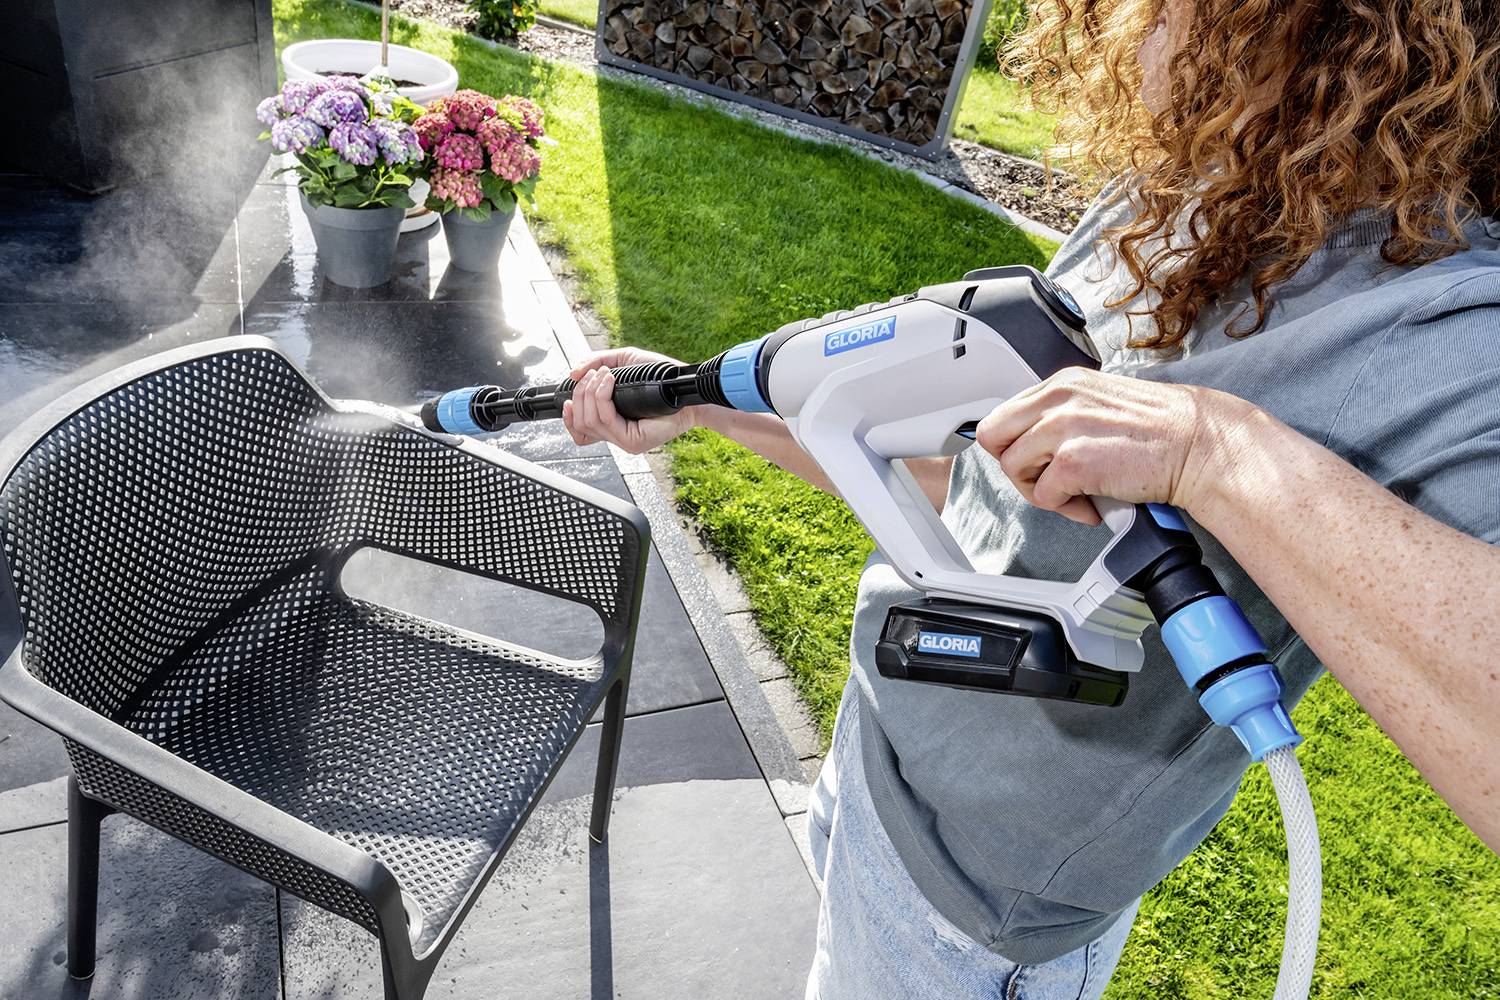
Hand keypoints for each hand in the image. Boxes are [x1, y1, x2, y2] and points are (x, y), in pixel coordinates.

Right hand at [561, 347, 700, 453]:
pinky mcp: (632, 441)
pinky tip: (609, 381)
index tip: (566, 400)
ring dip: (591, 392)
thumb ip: (596, 362)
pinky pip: (606, 419)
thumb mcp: (623, 361)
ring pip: (589, 421)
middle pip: (580, 423)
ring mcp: (624, 440)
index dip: (568, 417)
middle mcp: (616, 434)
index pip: (580, 432)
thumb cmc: (660, 376)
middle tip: (593, 375)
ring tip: (604, 375)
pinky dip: (602, 396)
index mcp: (613, 422)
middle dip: (580, 394)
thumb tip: (573, 373)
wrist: (683, 388)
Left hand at [974, 368, 1245, 524]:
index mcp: (1061, 384)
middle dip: (1018, 466)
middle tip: (1048, 480)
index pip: (1003, 415)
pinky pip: (1043, 497)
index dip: (1016, 446)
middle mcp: (1058, 399)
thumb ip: (1061, 415)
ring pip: (1014, 470)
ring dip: (1042, 491)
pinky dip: (1067, 509)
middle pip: (994, 438)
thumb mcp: (1098, 404)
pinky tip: (1094, 504)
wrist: (1200, 446)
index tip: (1037, 462)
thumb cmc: (1159, 432)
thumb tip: (1029, 442)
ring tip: (1077, 494)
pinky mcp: (1073, 462)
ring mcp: (1063, 428)